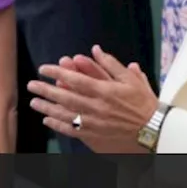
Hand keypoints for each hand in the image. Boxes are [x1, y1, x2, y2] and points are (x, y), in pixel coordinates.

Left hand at [27, 46, 155, 153]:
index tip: (43, 68)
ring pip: (64, 115)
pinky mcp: (94, 138)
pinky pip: (71, 131)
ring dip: (47, 108)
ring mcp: (94, 124)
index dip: (56, 73)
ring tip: (34, 102)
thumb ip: (111, 64)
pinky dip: (58, 125)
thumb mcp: (131, 80)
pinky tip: (47, 120)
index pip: (75, 79)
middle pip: (64, 97)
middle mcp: (97, 107)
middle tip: (31, 85)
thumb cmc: (144, 105)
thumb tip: (96, 49)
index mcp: (105, 91)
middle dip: (45, 90)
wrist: (155, 132)